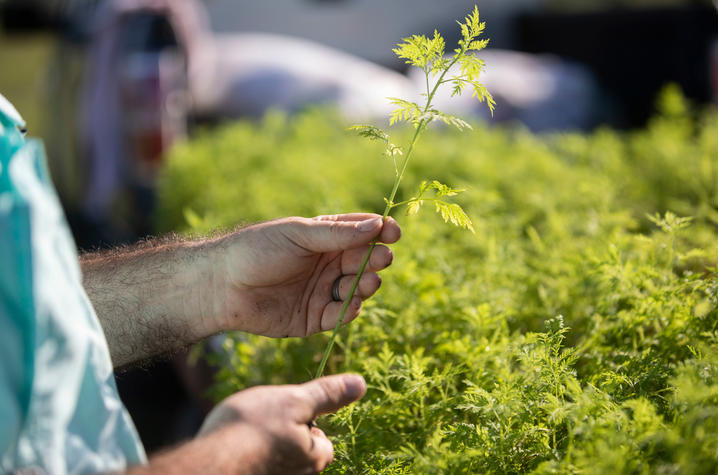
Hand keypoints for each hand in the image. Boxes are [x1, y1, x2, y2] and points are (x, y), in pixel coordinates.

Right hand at [198, 374, 366, 473]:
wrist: (206, 462)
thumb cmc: (252, 428)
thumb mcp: (295, 400)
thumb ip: (326, 394)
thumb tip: (360, 385)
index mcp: (314, 459)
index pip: (323, 441)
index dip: (306, 423)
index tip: (285, 415)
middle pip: (298, 451)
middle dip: (283, 435)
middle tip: (262, 423)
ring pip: (275, 458)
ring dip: (263, 446)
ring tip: (244, 436)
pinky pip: (256, 464)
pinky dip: (246, 457)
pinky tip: (231, 447)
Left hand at [211, 213, 400, 336]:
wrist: (222, 286)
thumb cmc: (256, 250)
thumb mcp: (298, 234)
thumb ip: (336, 233)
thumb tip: (376, 225)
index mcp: (324, 237)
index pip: (361, 233)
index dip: (380, 231)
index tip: (393, 232)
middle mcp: (327, 264)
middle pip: (364, 261)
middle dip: (377, 260)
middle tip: (383, 259)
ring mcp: (322, 291)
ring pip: (357, 289)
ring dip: (366, 285)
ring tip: (367, 281)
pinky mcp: (314, 318)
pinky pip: (340, 315)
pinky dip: (350, 311)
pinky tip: (352, 304)